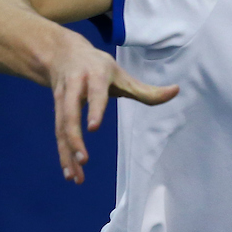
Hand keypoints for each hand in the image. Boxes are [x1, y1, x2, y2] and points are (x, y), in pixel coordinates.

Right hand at [49, 32, 178, 183]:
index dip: (94, 109)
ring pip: (61, 128)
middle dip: (74, 138)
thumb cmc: (98, 66)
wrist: (62, 54)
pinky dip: (63, 155)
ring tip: (75, 177)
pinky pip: (58, 135)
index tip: (93, 128)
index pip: (95, 93)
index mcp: (95, 76)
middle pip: (70, 113)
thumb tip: (176, 91)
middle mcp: (75, 87)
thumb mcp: (122, 74)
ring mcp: (61, 99)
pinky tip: (70, 173)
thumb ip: (146, 89)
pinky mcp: (55, 111)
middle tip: (84, 160)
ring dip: (67, 153)